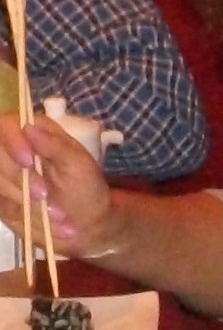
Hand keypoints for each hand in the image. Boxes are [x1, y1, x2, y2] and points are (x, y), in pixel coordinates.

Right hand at [0, 113, 115, 258]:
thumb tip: (28, 127)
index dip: (13, 142)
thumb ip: (54, 145)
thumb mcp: (77, 164)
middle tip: (45, 196)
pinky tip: (43, 221)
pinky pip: (1, 206)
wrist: (85, 225)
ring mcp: (6, 176)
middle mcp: (16, 150)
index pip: (7, 125)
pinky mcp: (2, 200)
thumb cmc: (86, 188)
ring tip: (54, 213)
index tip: (28, 163)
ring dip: (25, 203)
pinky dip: (22, 217)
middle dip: (22, 181)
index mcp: (38, 132)